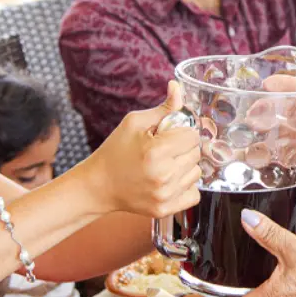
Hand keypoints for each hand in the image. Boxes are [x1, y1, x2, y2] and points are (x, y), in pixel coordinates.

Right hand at [80, 80, 201, 217]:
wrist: (98, 185)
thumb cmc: (115, 151)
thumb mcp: (135, 123)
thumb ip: (164, 108)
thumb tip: (178, 87)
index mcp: (156, 151)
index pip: (193, 136)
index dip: (182, 132)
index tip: (168, 136)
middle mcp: (163, 175)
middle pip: (196, 154)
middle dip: (183, 149)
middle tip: (163, 151)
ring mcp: (165, 195)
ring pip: (196, 173)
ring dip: (184, 167)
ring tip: (163, 166)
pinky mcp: (165, 209)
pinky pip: (194, 194)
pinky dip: (185, 187)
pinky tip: (168, 182)